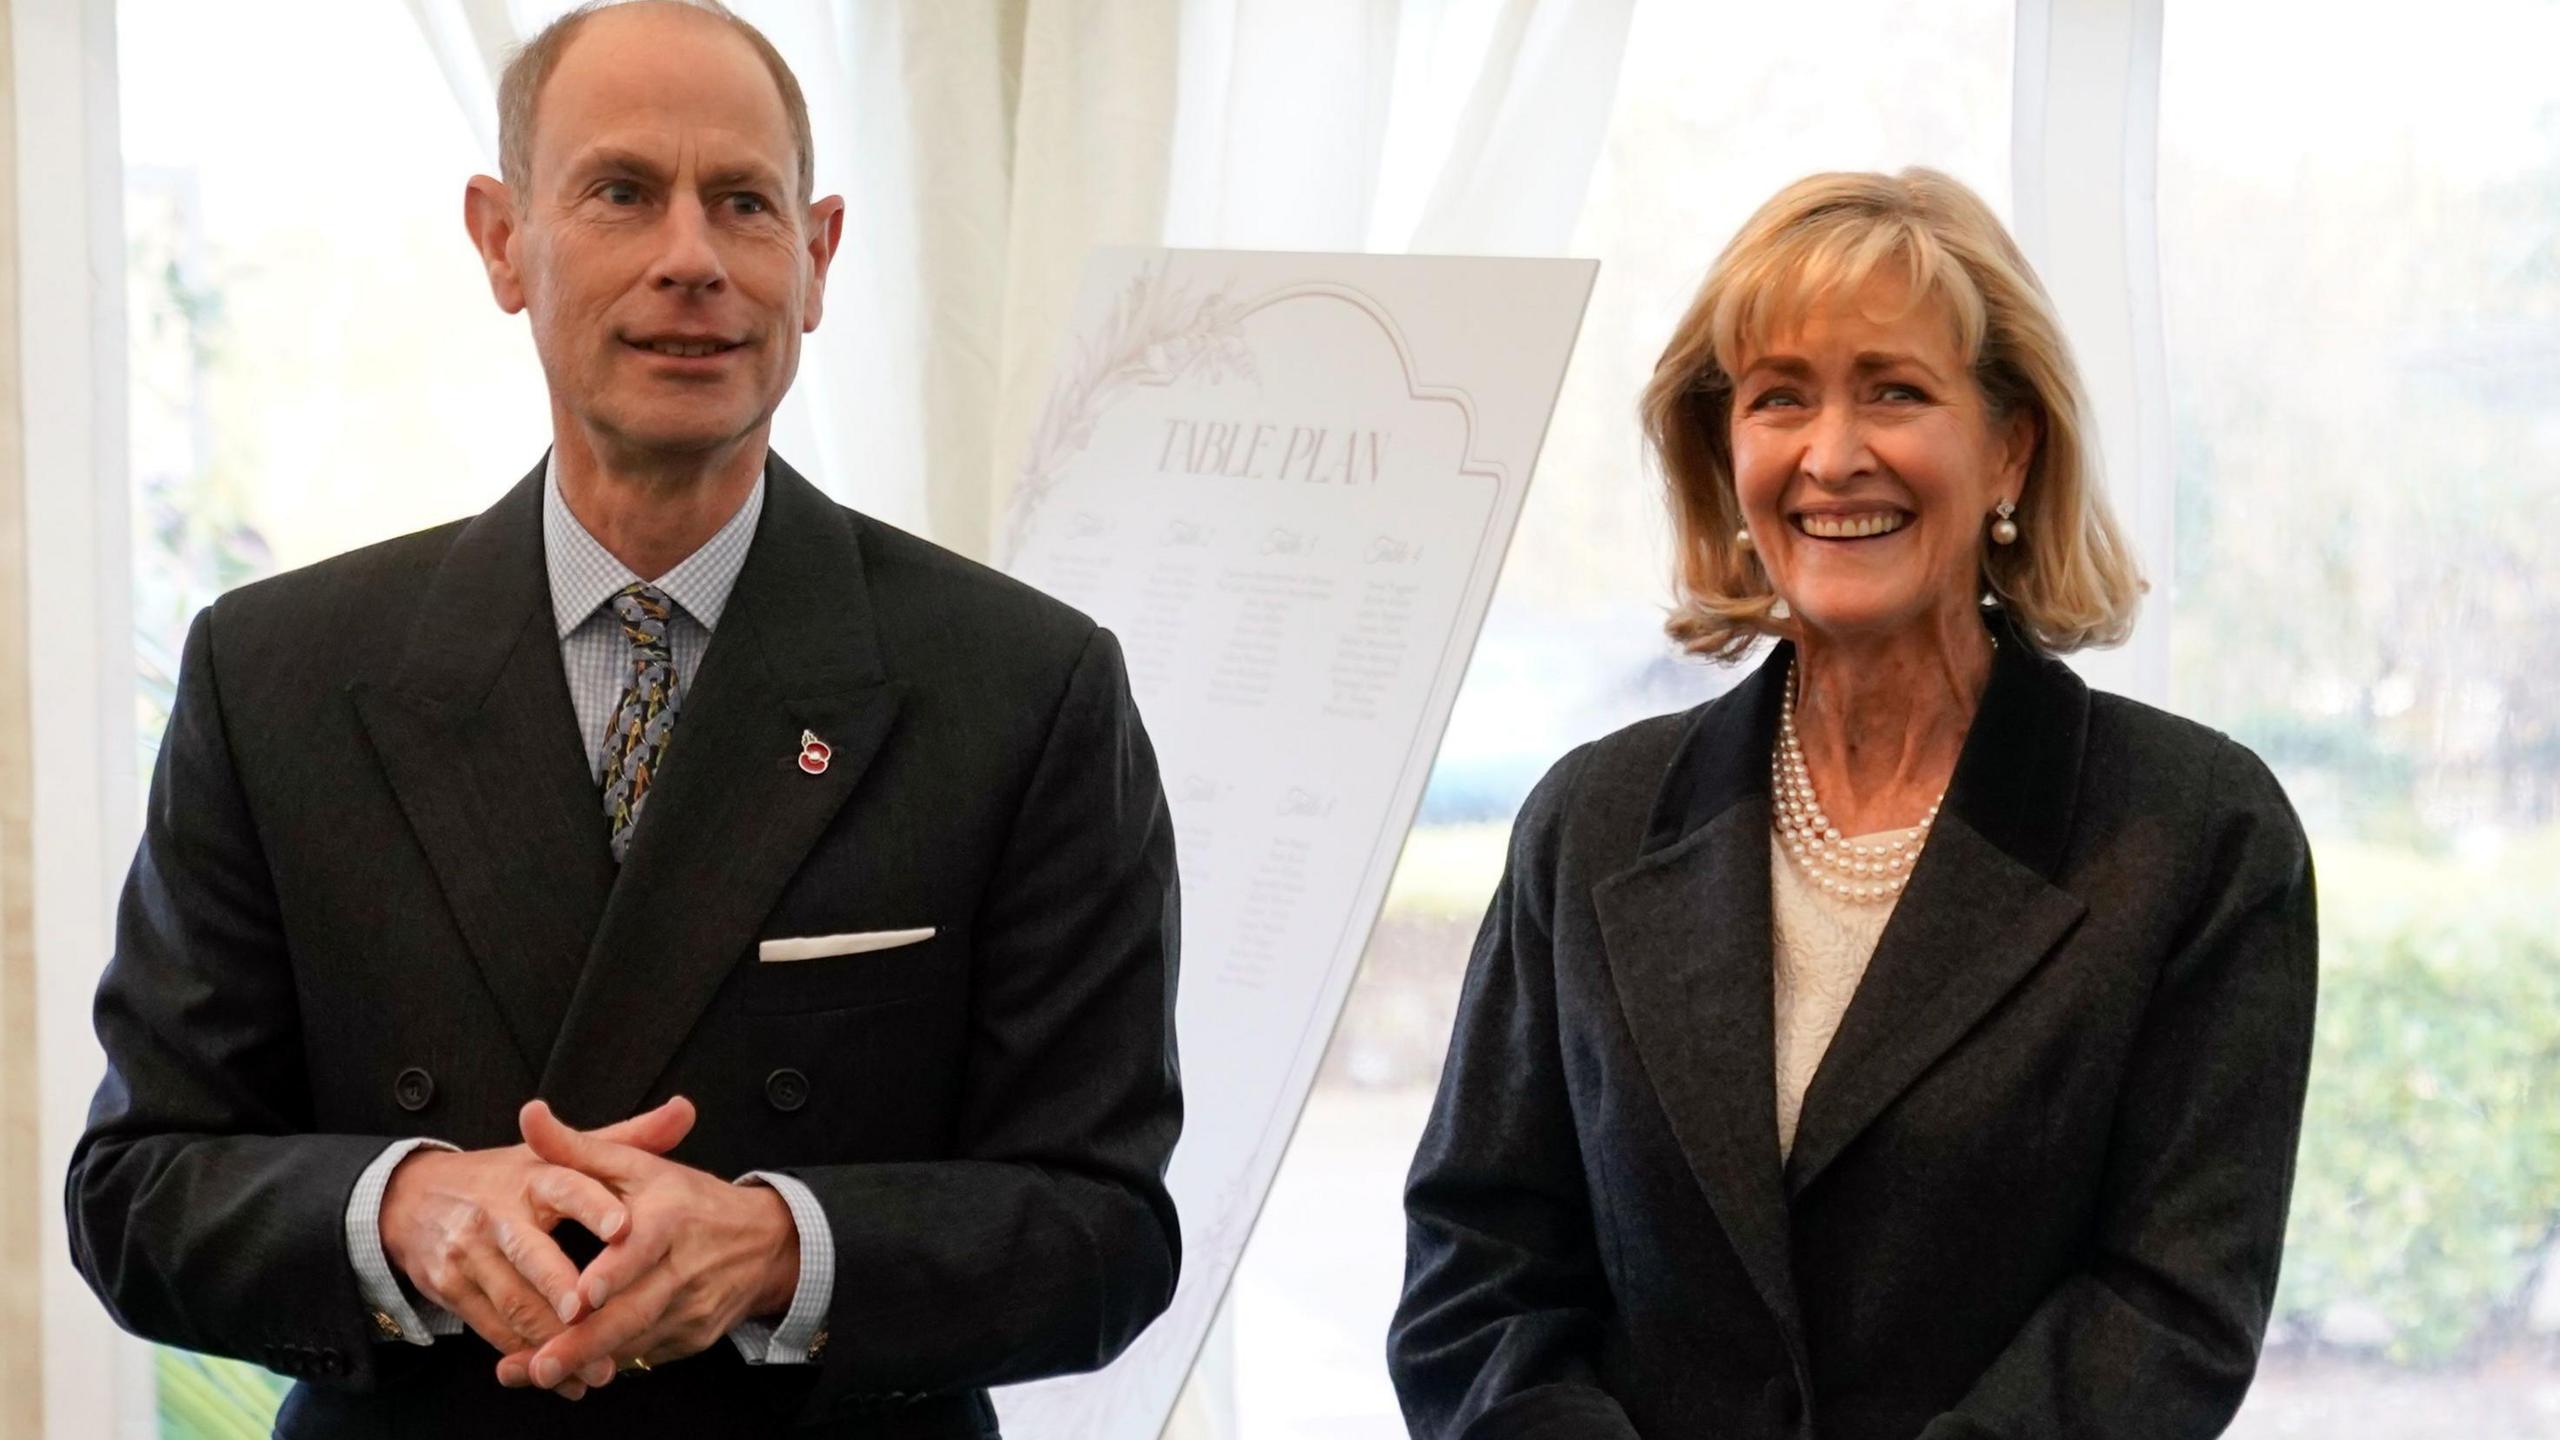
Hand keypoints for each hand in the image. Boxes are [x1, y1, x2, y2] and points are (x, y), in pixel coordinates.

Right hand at [380, 1098, 694, 1399]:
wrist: (411, 1199)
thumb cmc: (505, 1177)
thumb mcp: (557, 1153)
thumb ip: (625, 1137)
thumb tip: (686, 1110)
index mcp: (531, 1176)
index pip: (565, 1186)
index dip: (593, 1206)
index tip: (622, 1227)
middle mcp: (495, 1215)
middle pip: (531, 1255)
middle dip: (561, 1288)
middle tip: (595, 1314)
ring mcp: (468, 1255)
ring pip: (513, 1301)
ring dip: (553, 1337)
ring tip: (597, 1364)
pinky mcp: (450, 1290)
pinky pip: (493, 1330)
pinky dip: (529, 1354)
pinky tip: (563, 1377)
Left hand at [498, 1098, 799, 1392]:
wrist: (765, 1241)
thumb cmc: (688, 1199)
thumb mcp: (638, 1166)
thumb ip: (577, 1149)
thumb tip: (529, 1114)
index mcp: (670, 1218)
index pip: (642, 1249)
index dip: (613, 1273)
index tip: (582, 1296)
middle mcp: (684, 1267)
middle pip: (634, 1310)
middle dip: (585, 1342)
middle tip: (542, 1365)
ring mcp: (692, 1308)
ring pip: (635, 1341)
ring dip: (586, 1363)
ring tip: (540, 1375)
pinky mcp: (694, 1337)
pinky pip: (645, 1355)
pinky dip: (607, 1366)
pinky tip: (572, 1377)